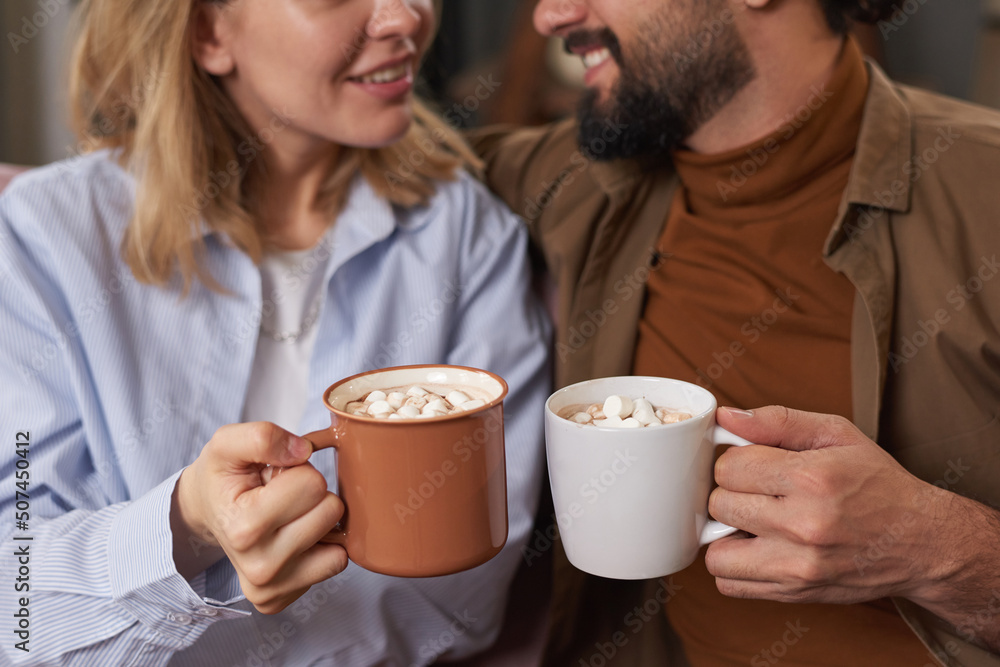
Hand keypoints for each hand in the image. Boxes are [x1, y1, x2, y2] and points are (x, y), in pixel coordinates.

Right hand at [172, 422, 346, 613]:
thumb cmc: (222, 476)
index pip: (312, 484)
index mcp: (244, 528)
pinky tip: (292, 538)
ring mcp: (271, 589)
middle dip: (311, 494)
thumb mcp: (229, 442)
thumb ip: (263, 436)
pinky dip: (321, 546)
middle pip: (330, 511)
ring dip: (317, 521)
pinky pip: (335, 562)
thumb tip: (304, 451)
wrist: (207, 511)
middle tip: (280, 497)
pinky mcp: (284, 599)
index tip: (273, 478)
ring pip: (339, 541)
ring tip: (285, 517)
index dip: (298, 471)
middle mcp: (259, 568)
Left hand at [705, 406, 999, 651]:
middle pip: (720, 504)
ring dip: (726, 534)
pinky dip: (734, 566)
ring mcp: (799, 565)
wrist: (923, 543)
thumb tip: (724, 417)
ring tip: (753, 522)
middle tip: (758, 492)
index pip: (729, 467)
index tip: (756, 465)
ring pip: (715, 551)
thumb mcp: (837, 435)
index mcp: (812, 478)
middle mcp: (803, 524)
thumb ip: (777, 421)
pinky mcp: (796, 592)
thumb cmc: (878, 484)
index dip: (738, 461)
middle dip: (733, 493)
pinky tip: (758, 548)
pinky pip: (730, 583)